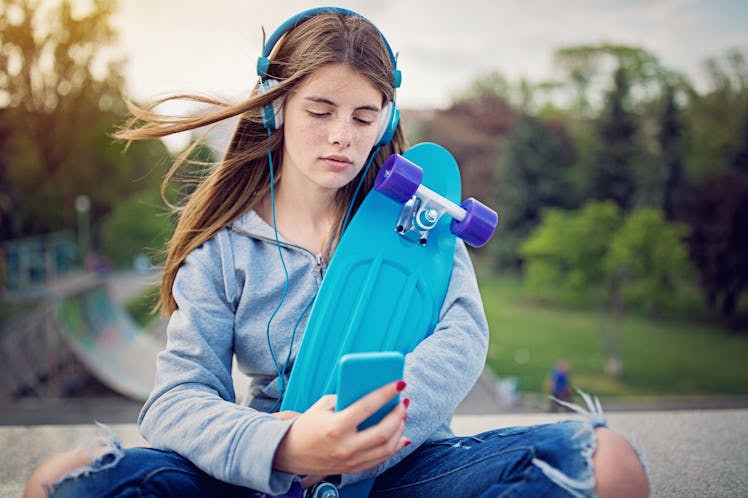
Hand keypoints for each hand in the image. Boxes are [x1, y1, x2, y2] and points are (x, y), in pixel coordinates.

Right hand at [272, 380, 409, 476]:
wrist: (289, 453)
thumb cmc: (307, 426)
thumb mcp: (322, 406)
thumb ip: (346, 399)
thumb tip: (372, 394)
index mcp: (336, 427)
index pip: (367, 407)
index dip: (386, 393)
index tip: (398, 383)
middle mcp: (345, 446)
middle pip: (383, 431)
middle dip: (398, 414)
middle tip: (403, 401)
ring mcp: (350, 461)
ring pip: (387, 448)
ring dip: (399, 429)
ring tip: (402, 415)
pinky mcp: (353, 469)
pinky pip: (381, 459)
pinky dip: (395, 446)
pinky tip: (401, 435)